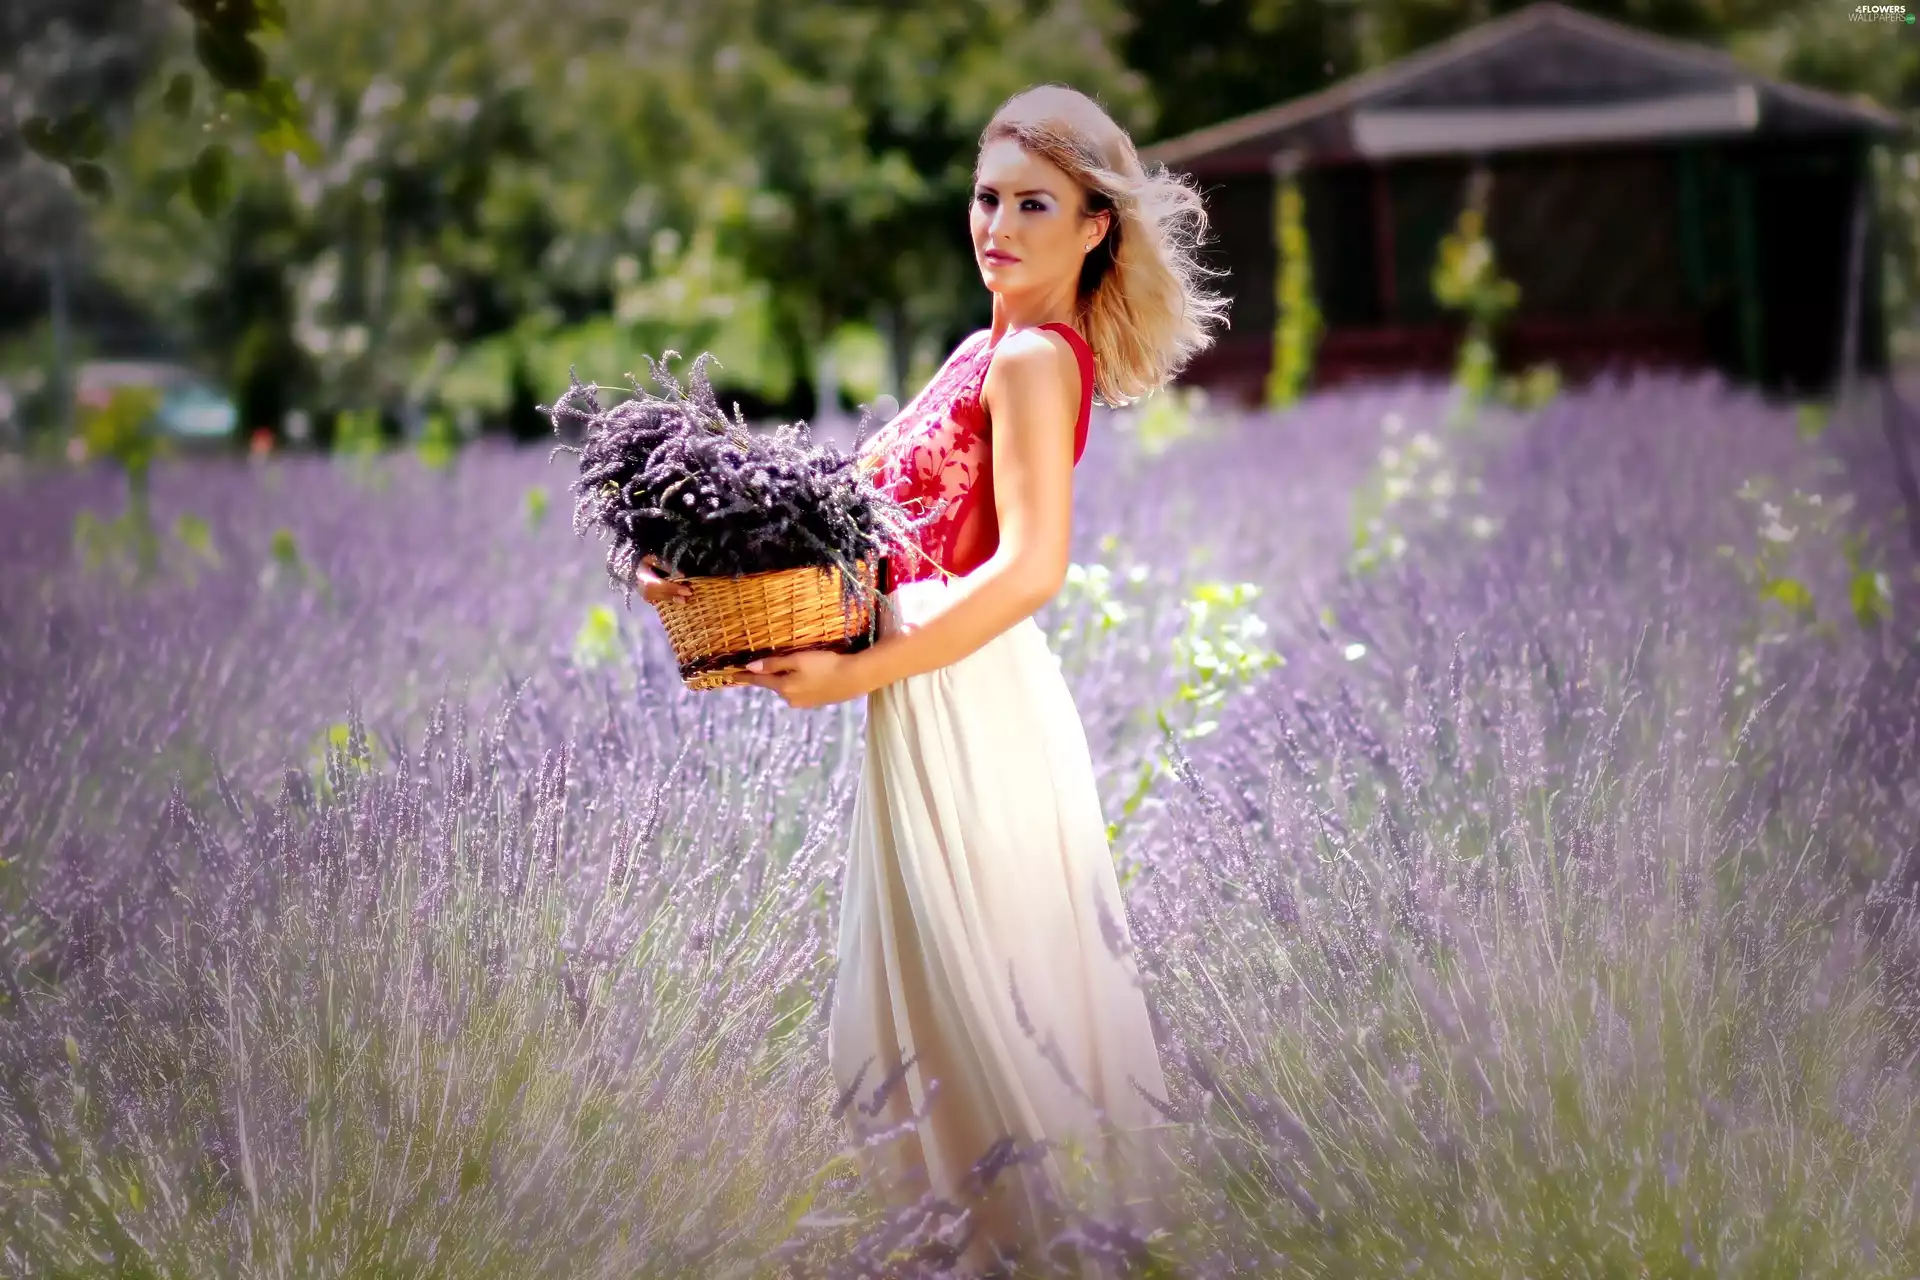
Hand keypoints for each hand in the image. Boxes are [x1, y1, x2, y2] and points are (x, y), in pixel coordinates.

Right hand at [630, 554, 692, 606]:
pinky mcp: (647, 598)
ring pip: (661, 599)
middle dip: (677, 595)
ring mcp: (645, 596)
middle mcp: (644, 590)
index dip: (675, 588)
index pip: (662, 585)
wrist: (627, 569)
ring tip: (686, 599)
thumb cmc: (641, 561)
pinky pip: (659, 601)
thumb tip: (681, 575)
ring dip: (674, 599)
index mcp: (645, 579)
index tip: (687, 590)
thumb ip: (666, 566)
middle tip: (690, 595)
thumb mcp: (652, 559)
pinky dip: (669, 600)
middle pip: (663, 594)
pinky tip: (678, 600)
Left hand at [734, 648, 867, 707]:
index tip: (732, 674)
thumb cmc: (825, 665)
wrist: (854, 678)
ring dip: (787, 679)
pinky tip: (810, 676)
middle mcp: (790, 699)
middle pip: (774, 684)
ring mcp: (804, 703)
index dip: (746, 676)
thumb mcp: (798, 660)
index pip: (759, 681)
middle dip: (771, 675)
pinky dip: (799, 683)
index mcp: (784, 688)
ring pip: (788, 688)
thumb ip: (774, 664)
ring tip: (796, 666)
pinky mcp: (816, 702)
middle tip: (770, 661)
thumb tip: (751, 667)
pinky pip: (800, 691)